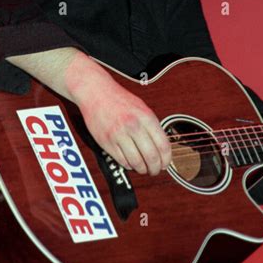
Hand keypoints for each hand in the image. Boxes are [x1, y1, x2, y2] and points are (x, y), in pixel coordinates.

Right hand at [65, 53, 171, 175]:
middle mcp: (133, 126)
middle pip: (151, 157)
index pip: (163, 145)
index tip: (165, 164)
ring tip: (143, 168)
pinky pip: (122, 161)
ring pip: (136, 162)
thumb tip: (162, 147)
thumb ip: (152, 126)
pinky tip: (131, 162)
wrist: (96, 91)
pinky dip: (129, 165)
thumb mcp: (142, 107)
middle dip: (155, 168)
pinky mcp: (106, 142)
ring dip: (142, 169)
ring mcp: (119, 135)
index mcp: (145, 116)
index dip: (166, 159)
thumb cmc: (119, 99)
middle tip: (155, 170)